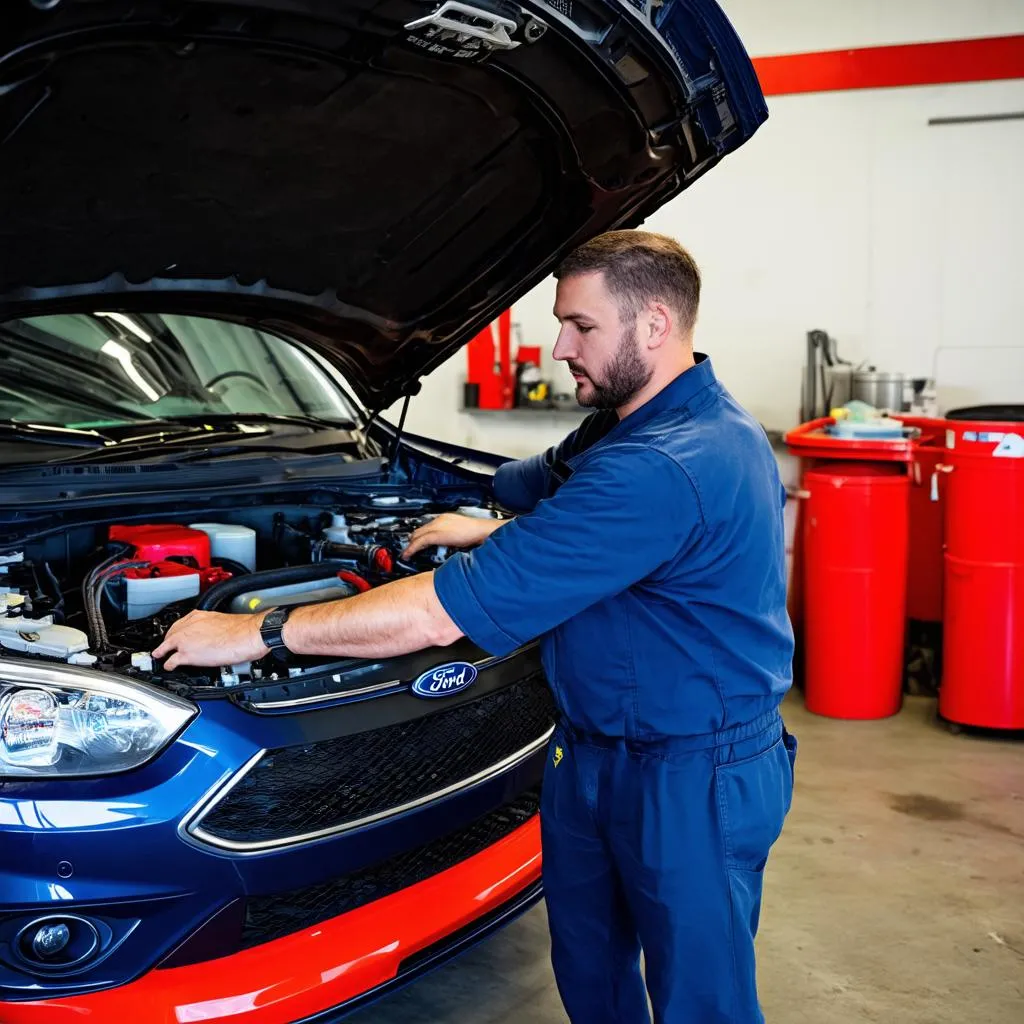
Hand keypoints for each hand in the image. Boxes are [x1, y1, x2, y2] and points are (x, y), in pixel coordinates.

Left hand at [152, 609, 269, 669]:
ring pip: (167, 646)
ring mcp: (186, 641)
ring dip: (162, 652)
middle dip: (167, 641)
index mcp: (199, 616)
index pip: (181, 623)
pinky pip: (172, 661)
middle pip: (171, 634)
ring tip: (159, 656)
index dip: (177, 631)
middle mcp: (189, 626)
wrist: (245, 635)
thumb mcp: (223, 621)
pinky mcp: (187, 654)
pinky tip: (168, 667)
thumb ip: (213, 626)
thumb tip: (216, 632)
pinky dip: (168, 665)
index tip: (176, 635)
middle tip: (166, 646)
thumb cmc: (241, 629)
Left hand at [402, 513, 505, 559]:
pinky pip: (420, 541)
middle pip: (420, 530)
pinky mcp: (437, 534)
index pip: (428, 526)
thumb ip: (453, 536)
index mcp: (445, 519)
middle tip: (408, 549)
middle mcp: (439, 520)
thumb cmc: (477, 533)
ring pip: (417, 535)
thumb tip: (450, 543)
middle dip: (412, 540)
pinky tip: (408, 554)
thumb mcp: (462, 532)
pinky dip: (412, 548)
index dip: (420, 535)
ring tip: (406, 553)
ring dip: (410, 545)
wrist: (481, 530)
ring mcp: (437, 526)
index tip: (417, 542)